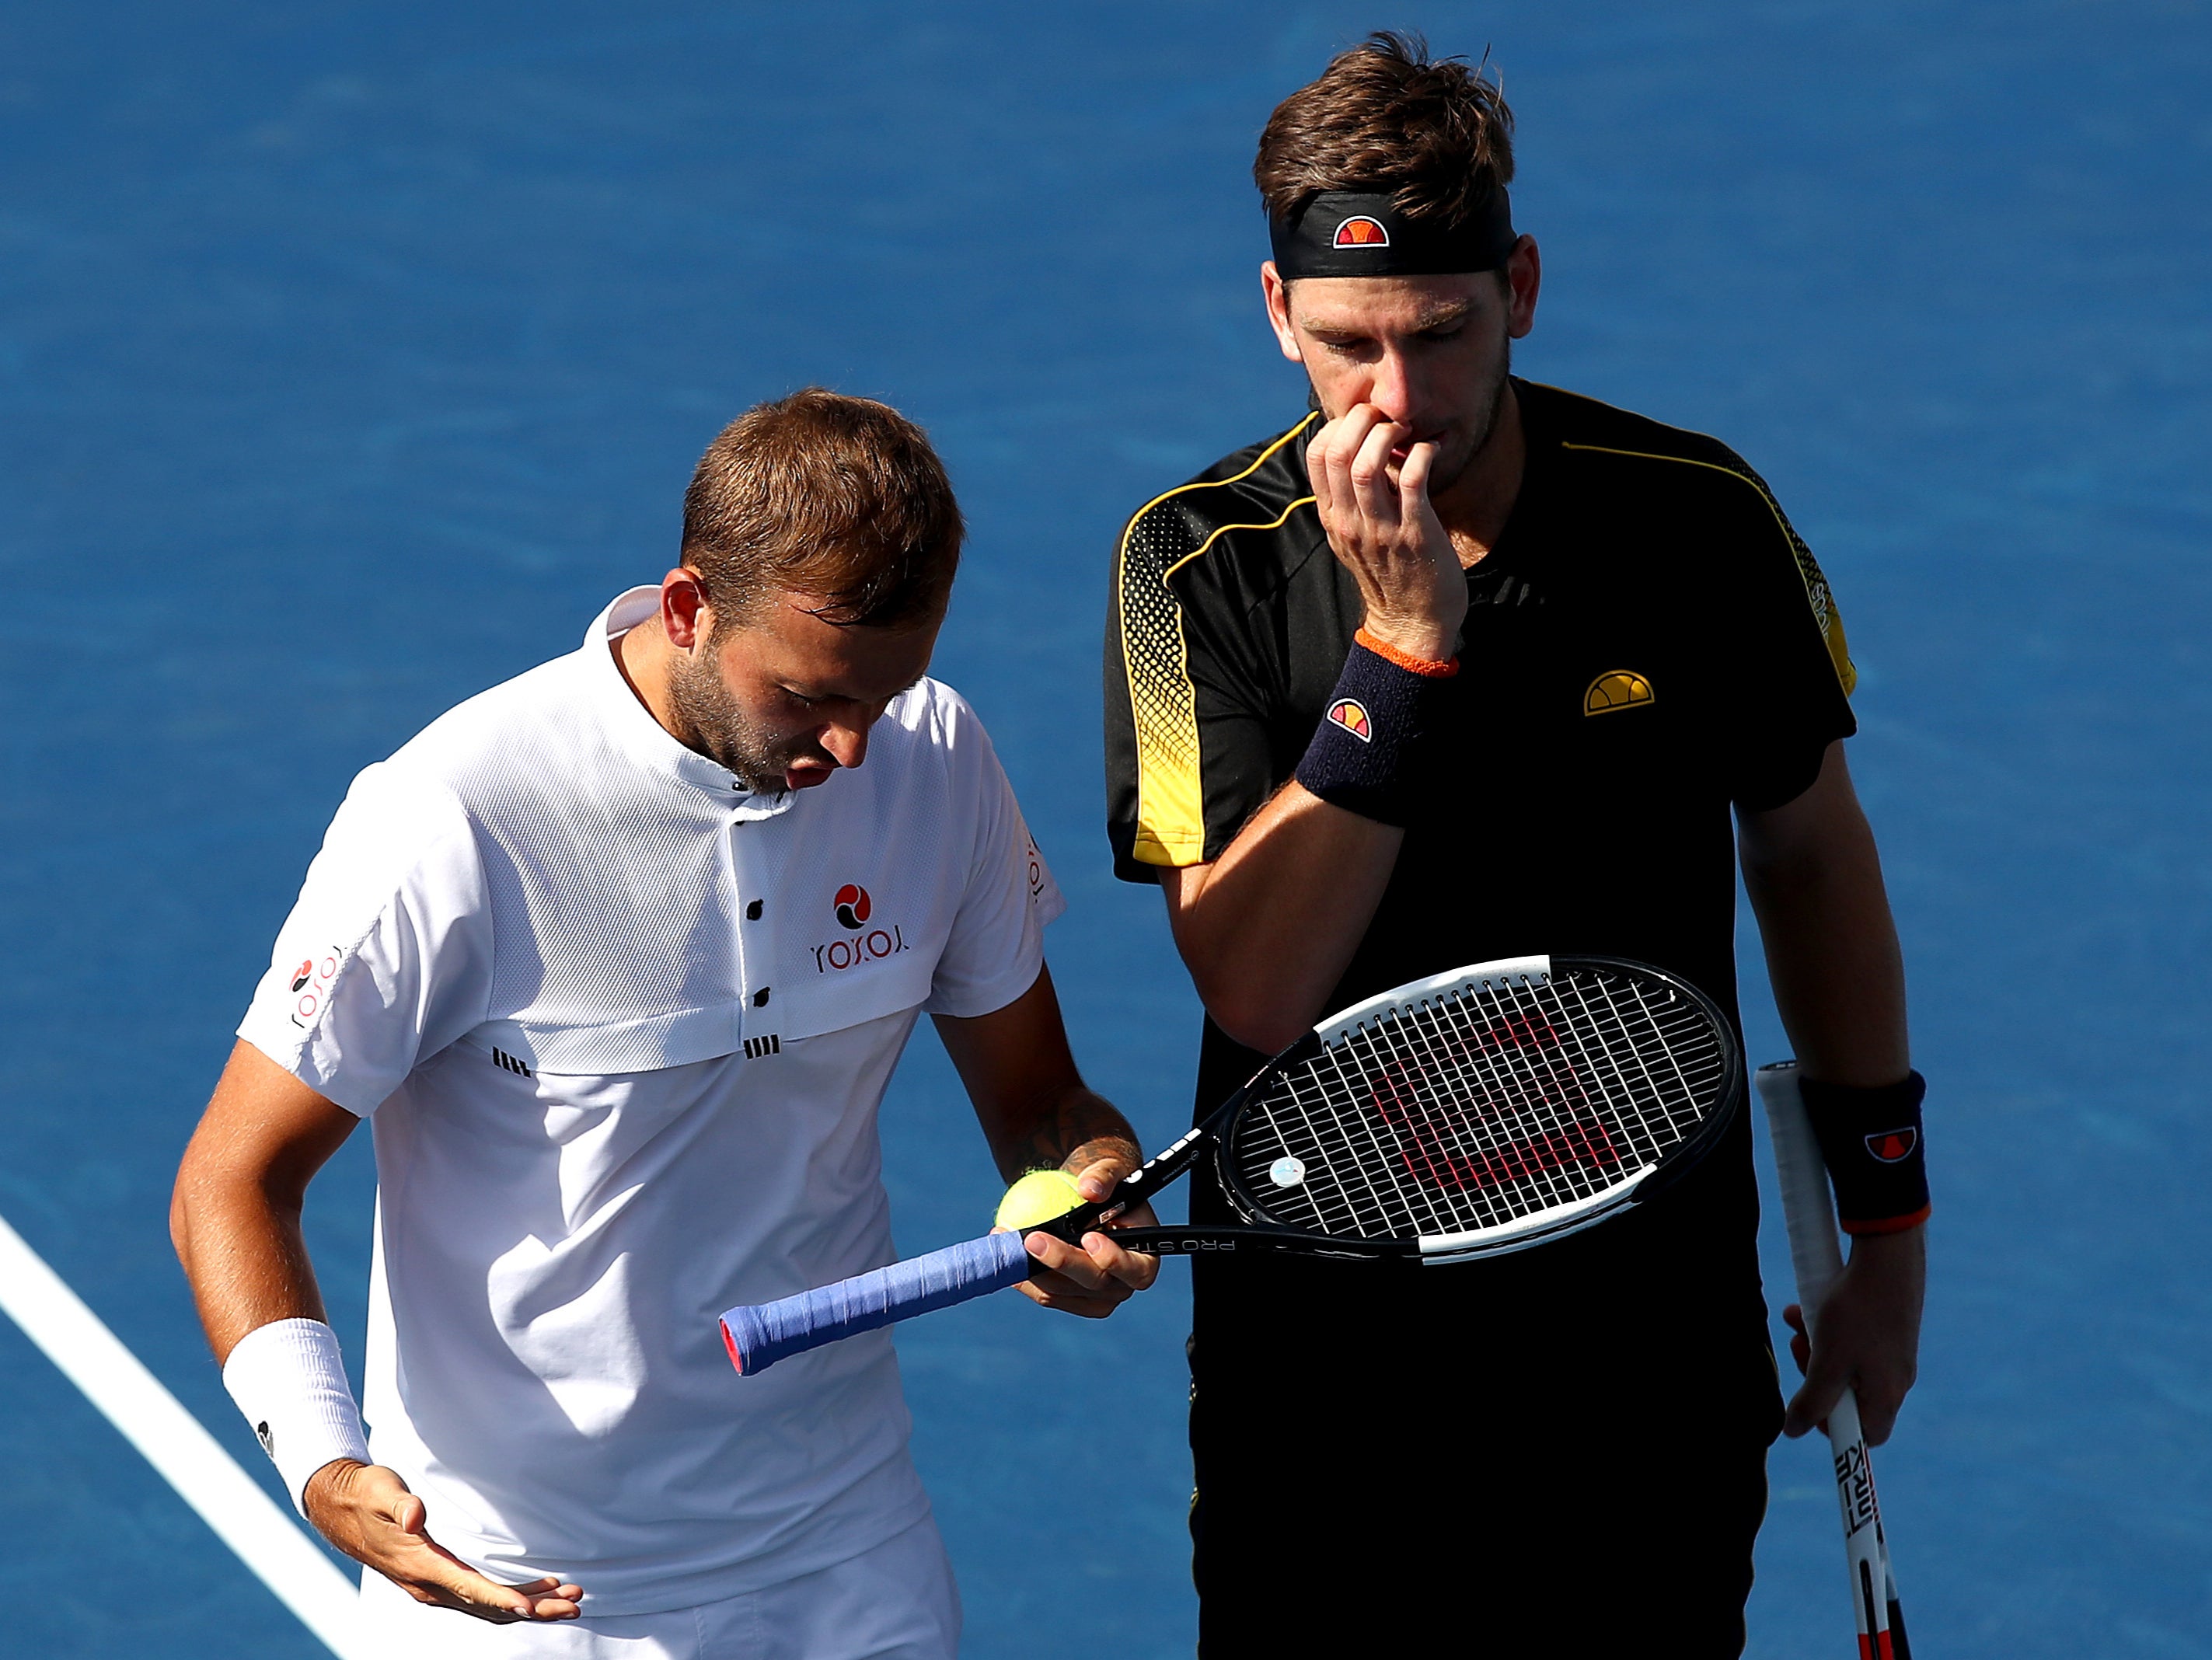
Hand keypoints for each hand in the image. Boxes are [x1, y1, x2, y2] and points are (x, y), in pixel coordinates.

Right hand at [304, 1459, 582, 1622]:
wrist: (339, 1508)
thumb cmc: (366, 1493)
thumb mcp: (382, 1491)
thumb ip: (401, 1505)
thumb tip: (416, 1517)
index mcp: (419, 1566)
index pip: (467, 1589)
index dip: (500, 1599)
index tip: (530, 1609)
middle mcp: (428, 1586)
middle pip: (488, 1606)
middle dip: (533, 1608)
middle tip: (576, 1604)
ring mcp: (433, 1588)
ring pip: (488, 1607)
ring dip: (531, 1606)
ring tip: (572, 1600)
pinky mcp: (439, 1581)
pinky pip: (481, 1598)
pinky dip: (512, 1599)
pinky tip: (540, 1592)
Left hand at [1011, 1157, 1159, 1317]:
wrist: (1086, 1200)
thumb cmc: (1105, 1183)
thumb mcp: (1110, 1169)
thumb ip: (1104, 1176)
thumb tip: (1090, 1189)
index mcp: (1144, 1258)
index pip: (1135, 1269)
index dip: (1113, 1259)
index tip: (1088, 1237)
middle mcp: (1123, 1285)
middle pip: (1093, 1283)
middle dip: (1061, 1262)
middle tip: (1033, 1238)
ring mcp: (1096, 1298)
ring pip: (1063, 1292)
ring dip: (1033, 1269)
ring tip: (1008, 1240)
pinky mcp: (1070, 1300)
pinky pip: (1046, 1294)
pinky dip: (1025, 1278)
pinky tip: (1006, 1256)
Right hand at [1304, 403, 1465, 661]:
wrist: (1412, 622)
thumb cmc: (1390, 572)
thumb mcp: (1354, 536)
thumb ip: (1350, 499)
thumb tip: (1359, 450)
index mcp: (1333, 517)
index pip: (1316, 456)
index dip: (1338, 425)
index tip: (1363, 422)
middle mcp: (1350, 522)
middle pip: (1338, 453)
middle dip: (1362, 420)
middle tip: (1385, 417)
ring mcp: (1381, 529)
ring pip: (1368, 465)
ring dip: (1388, 435)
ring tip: (1405, 432)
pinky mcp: (1415, 533)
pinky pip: (1413, 480)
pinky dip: (1422, 454)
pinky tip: (1431, 450)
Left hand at [1780, 1225, 1925, 1445]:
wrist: (1885, 1256)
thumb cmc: (1857, 1314)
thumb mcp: (1828, 1362)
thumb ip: (1812, 1401)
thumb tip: (1793, 1430)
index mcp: (1887, 1395)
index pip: (1866, 1435)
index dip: (1834, 1427)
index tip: (1809, 1405)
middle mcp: (1895, 1377)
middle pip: (1848, 1395)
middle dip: (1814, 1373)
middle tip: (1799, 1349)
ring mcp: (1892, 1350)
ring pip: (1843, 1360)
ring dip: (1814, 1343)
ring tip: (1796, 1318)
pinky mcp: (1884, 1325)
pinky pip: (1850, 1336)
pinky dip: (1825, 1325)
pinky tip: (1804, 1306)